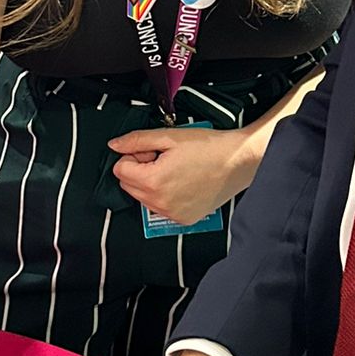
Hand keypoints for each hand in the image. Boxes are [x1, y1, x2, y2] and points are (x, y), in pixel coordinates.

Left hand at [107, 124, 253, 225]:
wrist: (238, 161)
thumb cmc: (210, 148)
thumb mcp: (169, 136)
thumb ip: (137, 140)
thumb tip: (115, 145)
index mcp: (153, 181)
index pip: (119, 170)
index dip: (133, 156)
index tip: (150, 151)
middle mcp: (160, 202)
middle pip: (128, 185)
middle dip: (140, 170)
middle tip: (163, 158)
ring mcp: (172, 214)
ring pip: (143, 198)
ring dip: (151, 183)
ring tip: (175, 169)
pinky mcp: (184, 219)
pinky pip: (161, 208)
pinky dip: (165, 195)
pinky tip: (183, 182)